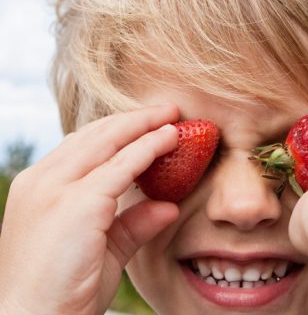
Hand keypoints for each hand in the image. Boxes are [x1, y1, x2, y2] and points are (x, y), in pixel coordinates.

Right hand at [0, 105, 179, 314]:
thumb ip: (134, 224)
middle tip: (166, 110)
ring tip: (173, 116)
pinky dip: (148, 148)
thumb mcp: (105, 250)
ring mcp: (56, 189)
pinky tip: (170, 139)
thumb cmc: (67, 292)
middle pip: (95, 135)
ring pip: (108, 142)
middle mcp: (43, 181)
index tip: (146, 125)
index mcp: (40, 188)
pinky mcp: (77, 202)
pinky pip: (122, 166)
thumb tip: (168, 206)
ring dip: (144, 125)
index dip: (117, 131)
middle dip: (133, 119)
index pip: (83, 146)